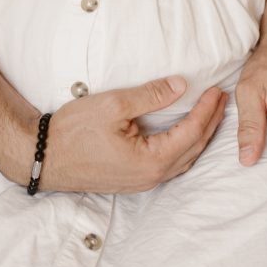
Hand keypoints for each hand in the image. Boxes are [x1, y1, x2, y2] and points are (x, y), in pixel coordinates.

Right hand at [41, 76, 227, 192]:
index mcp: (151, 160)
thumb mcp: (113, 105)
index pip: (191, 132)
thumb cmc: (74, 131)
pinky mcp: (132, 180)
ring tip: (209, 114)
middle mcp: (151, 177)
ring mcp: (141, 181)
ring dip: (199, 136)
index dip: (207, 110)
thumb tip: (181, 85)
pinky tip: (183, 133)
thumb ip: (150, 95)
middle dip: (210, 122)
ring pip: (183, 160)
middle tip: (222, 99)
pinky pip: (169, 164)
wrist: (44, 157)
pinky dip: (184, 146)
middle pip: (193, 149)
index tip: (217, 90)